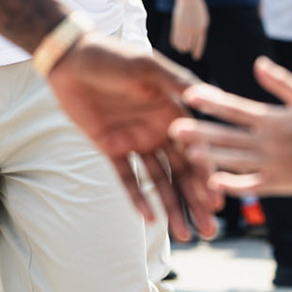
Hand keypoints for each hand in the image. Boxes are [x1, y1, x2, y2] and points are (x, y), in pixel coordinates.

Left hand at [44, 35, 216, 241]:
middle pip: (182, 172)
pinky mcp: (110, 147)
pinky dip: (137, 198)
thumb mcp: (146, 66)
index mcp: (172, 112)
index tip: (221, 198)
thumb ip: (175, 82)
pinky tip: (149, 219)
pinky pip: (127, 178)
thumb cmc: (112, 56)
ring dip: (173, 207)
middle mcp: (158, 130)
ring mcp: (135, 140)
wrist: (70, 58)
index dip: (208, 175)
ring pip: (159, 181)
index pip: (196, 149)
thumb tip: (207, 95)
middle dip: (197, 201)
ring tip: (187, 235)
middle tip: (211, 230)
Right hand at [169, 0, 208, 60]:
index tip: (196, 58)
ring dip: (182, 47)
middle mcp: (193, 29)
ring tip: (182, 50)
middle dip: (188, 49)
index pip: (199, 43)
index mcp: (201, 28)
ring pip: (182, 43)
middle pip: (190, 45)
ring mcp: (184, 27)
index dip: (197, 51)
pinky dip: (175, 43)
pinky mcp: (177, 25)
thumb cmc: (198, 10)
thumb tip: (198, 42)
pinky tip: (176, 46)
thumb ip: (201, 31)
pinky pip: (175, 37)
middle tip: (186, 51)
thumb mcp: (203, 20)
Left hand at [170, 56, 291, 196]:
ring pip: (236, 161)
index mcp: (274, 119)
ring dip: (211, 157)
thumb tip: (257, 62)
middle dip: (200, 131)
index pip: (236, 109)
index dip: (212, 101)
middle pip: (229, 136)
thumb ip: (280, 81)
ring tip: (188, 153)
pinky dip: (232, 185)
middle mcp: (270, 142)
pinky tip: (212, 182)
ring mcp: (273, 165)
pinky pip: (251, 185)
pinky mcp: (279, 184)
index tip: (190, 93)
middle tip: (174, 128)